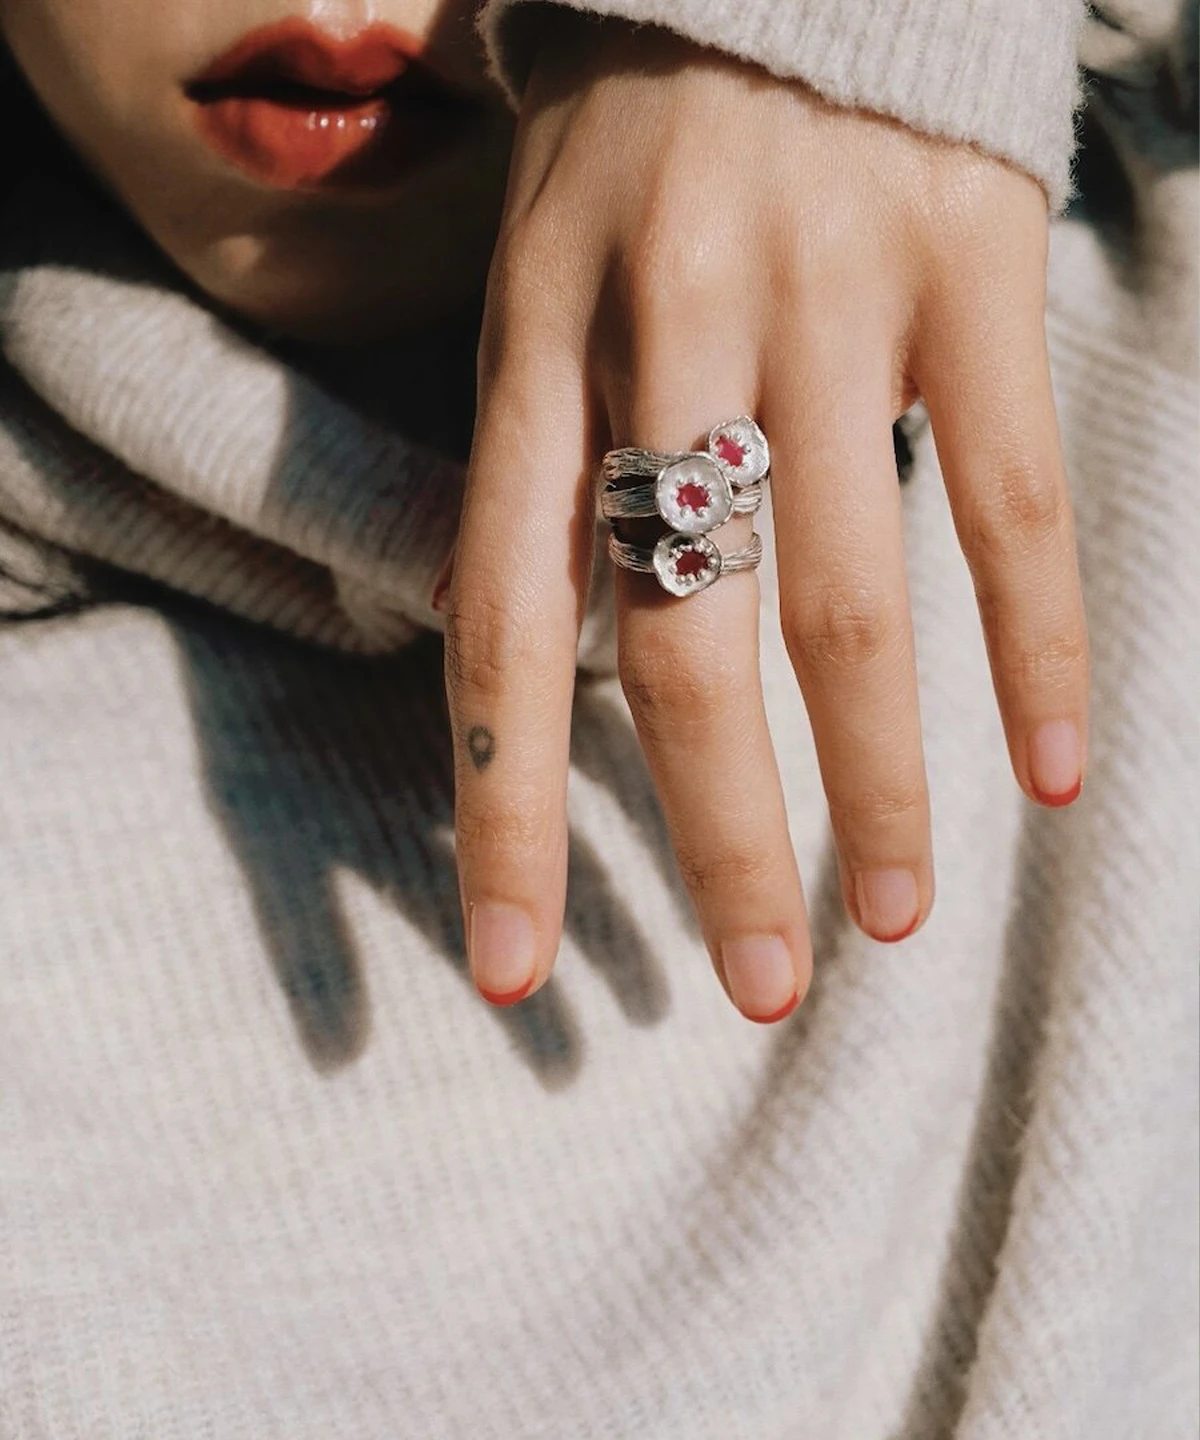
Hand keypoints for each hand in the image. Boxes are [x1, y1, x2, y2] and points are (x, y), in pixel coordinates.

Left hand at [443, 20, 1088, 1018]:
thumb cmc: (636, 149)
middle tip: (759, 984)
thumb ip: (536, 463)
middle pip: (685, 646)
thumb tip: (547, 678)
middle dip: (717, 839)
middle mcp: (667, 334)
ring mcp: (827, 300)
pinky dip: (1038, 645)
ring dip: (880, 784)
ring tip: (895, 918)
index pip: (500, 629)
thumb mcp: (533, 281)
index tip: (511, 972)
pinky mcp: (968, 270)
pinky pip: (1010, 494)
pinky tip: (1054, 770)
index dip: (505, 812)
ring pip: (851, 600)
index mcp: (532, 349)